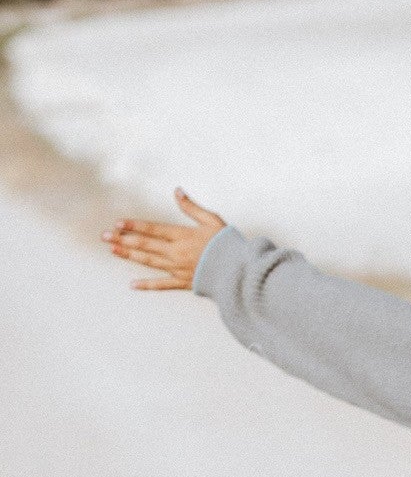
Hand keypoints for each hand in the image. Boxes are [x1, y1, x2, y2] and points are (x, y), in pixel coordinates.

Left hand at [104, 190, 226, 289]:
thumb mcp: (212, 220)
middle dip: (123, 240)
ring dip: (129, 256)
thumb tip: (177, 191)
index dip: (134, 226)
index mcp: (183, 236)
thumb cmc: (228, 244)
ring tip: (113, 250)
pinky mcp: (183, 282)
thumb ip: (192, 207)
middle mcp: (176, 252)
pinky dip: (147, 285)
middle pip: (145, 245)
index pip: (153, 229)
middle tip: (104, 236)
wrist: (240, 271)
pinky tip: (132, 285)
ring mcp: (178, 268)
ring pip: (148, 261)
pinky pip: (162, 285)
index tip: (118, 223)